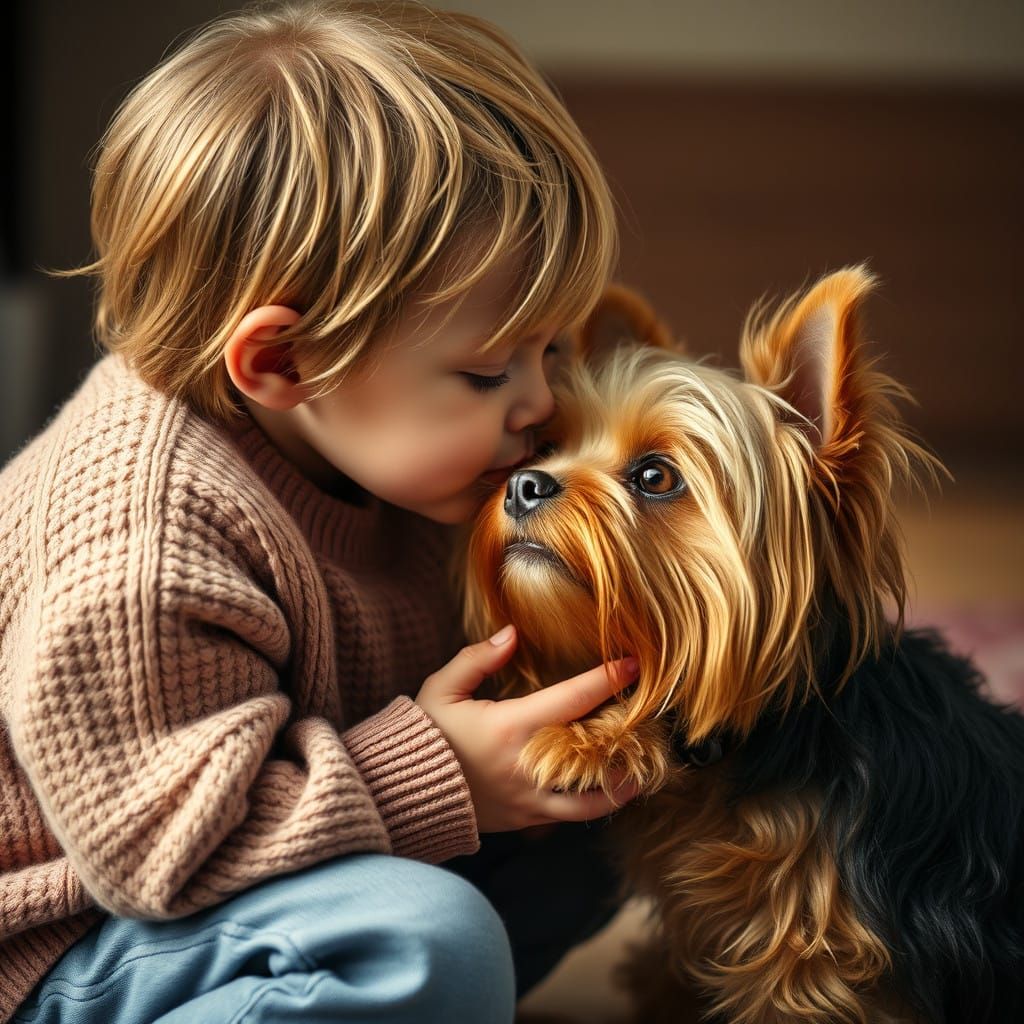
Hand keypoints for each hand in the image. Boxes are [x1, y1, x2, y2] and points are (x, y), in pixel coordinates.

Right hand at [415, 625, 640, 832]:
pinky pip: (572, 815)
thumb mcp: (442, 689)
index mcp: (513, 727)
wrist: (402, 793)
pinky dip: (594, 802)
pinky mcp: (527, 819)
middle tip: (649, 714)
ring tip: (641, 766)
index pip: (574, 699)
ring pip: (594, 799)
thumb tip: (513, 633)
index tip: (633, 663)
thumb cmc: (424, 736)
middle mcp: (530, 765)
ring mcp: (531, 799)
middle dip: (629, 731)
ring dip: (623, 782)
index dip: (608, 678)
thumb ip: (478, 658)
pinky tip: (604, 786)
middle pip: (597, 750)